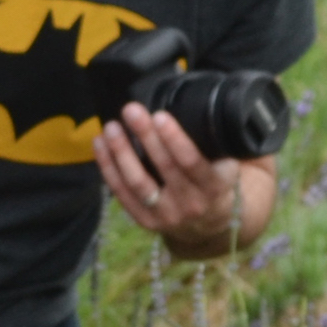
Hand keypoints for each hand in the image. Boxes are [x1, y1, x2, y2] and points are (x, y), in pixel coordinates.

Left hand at [95, 105, 241, 250]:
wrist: (208, 224)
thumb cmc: (214, 182)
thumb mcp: (226, 165)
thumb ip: (215, 143)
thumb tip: (191, 102)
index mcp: (213, 187)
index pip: (192, 162)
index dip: (174, 139)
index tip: (159, 115)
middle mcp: (190, 204)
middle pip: (163, 168)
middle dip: (145, 136)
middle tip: (131, 110)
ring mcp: (166, 216)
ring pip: (138, 183)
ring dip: (121, 152)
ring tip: (112, 127)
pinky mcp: (145, 221)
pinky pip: (122, 193)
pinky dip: (109, 168)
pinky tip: (100, 144)